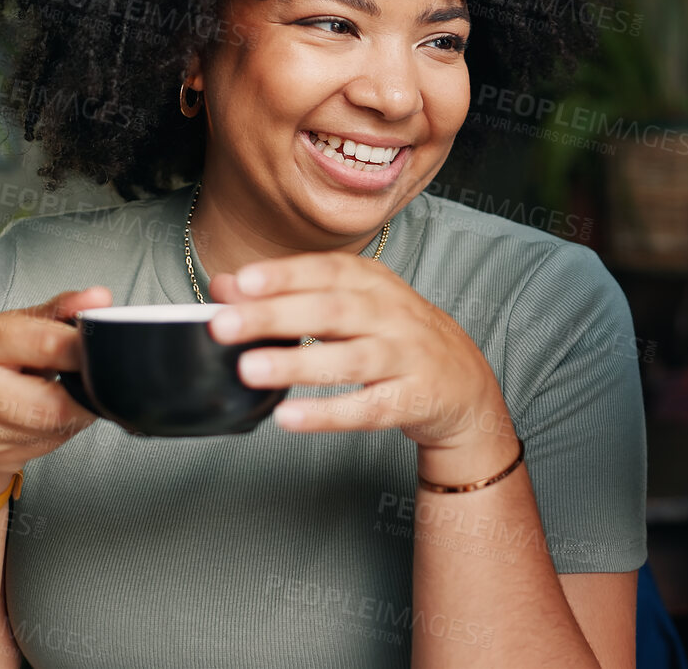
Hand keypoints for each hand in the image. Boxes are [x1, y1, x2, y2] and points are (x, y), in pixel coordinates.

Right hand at [0, 287, 107, 500]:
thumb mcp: (19, 327)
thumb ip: (59, 312)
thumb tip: (99, 298)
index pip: (44, 344)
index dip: (84, 352)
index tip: (106, 352)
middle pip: (49, 403)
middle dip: (82, 397)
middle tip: (95, 385)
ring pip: (49, 429)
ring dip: (72, 417)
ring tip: (64, 399)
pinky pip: (41, 447)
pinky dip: (57, 434)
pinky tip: (47, 422)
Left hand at [205, 253, 516, 476]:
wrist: (463, 382)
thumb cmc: (394, 338)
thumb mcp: (348, 306)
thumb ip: (288, 295)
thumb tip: (225, 289)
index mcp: (374, 284)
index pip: (327, 271)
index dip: (285, 275)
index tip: (243, 282)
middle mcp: (392, 315)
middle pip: (332, 311)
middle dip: (276, 316)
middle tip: (224, 326)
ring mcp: (406, 357)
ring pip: (350, 359)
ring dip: (297, 364)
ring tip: (250, 369)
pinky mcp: (413, 399)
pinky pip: (368, 408)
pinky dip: (328, 413)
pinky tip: (290, 417)